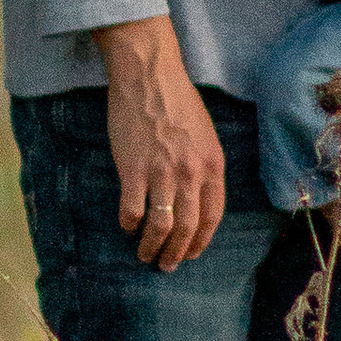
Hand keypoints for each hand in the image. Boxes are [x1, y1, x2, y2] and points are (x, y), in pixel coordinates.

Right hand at [93, 15, 223, 268]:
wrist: (149, 76)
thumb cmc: (177, 100)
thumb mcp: (206, 134)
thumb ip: (204, 166)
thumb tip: (196, 198)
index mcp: (213, 165)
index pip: (212, 216)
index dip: (201, 240)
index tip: (192, 253)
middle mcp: (191, 174)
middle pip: (186, 227)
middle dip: (176, 253)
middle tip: (166, 265)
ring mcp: (162, 173)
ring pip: (160, 226)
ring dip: (151, 247)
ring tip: (145, 255)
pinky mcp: (133, 170)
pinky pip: (132, 210)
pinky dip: (129, 224)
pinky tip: (127, 225)